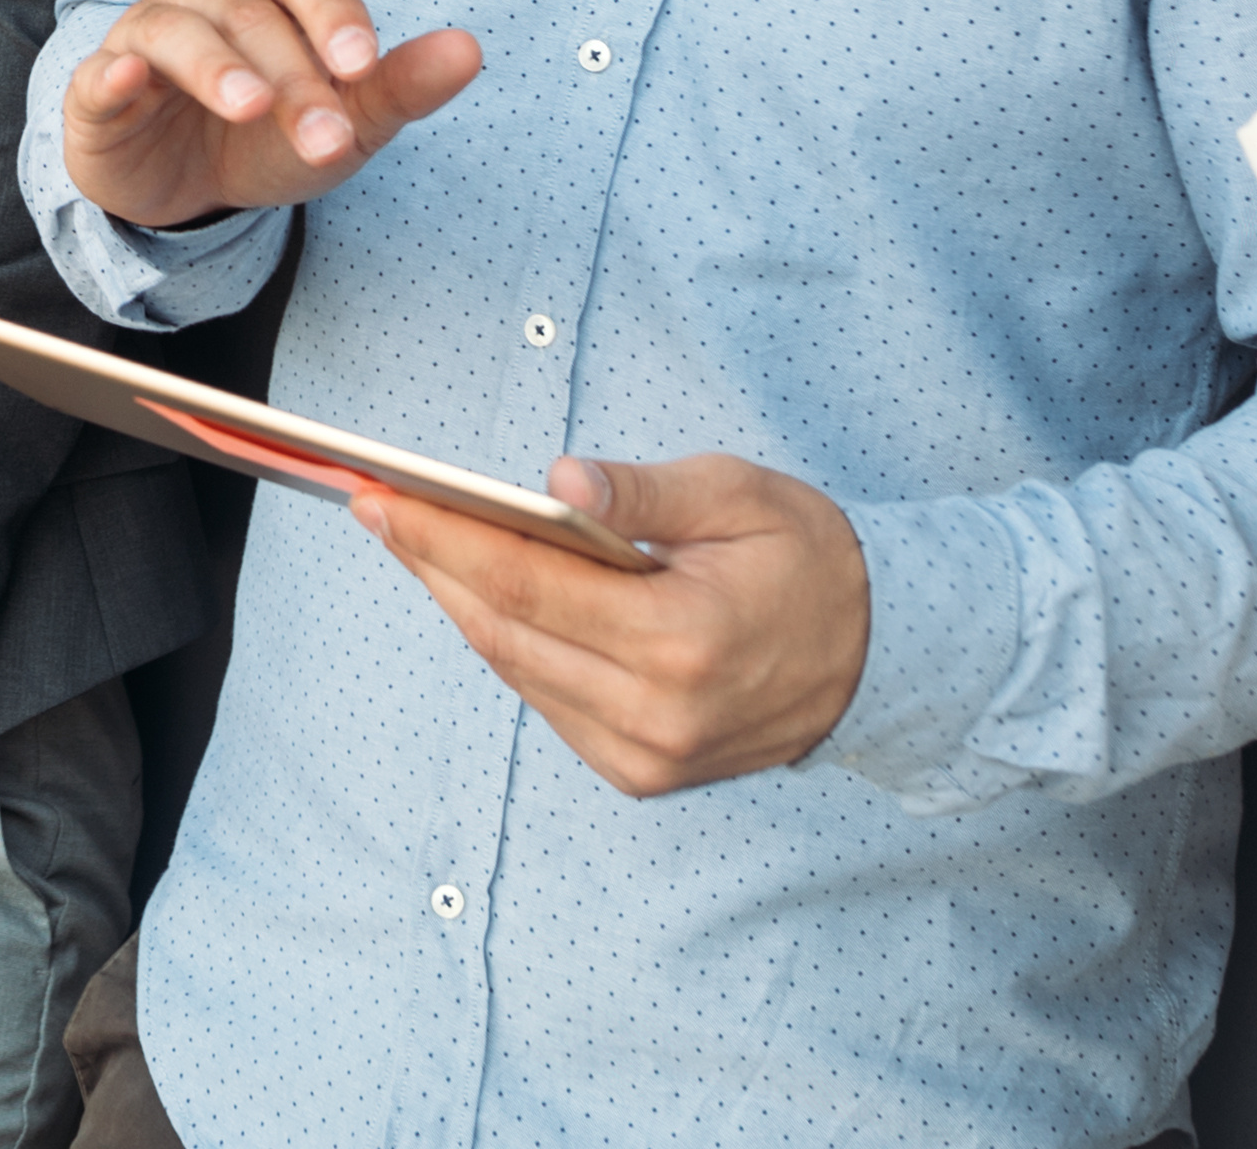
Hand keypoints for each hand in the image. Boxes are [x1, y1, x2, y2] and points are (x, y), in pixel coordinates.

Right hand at [58, 0, 482, 231]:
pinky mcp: (98, 83)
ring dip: (216, 66)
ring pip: (176, 27)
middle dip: (293, 73)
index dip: (335, 11)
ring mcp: (144, 31)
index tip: (364, 65)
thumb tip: (470, 51)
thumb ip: (400, 85)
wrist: (188, 189)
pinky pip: (101, 70)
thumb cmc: (272, 135)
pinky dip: (115, 71)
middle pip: (248, 9)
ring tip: (251, 108)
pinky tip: (130, 78)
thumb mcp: (344, 122)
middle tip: (325, 133)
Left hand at [354, 452, 871, 796]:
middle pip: (504, 632)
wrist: (880, 661)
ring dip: (461, 604)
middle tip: (376, 508)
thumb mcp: (739, 497)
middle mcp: (655, 713)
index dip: (442, 539)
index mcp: (680, 639)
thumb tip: (556, 483)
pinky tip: (483, 593)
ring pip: (517, 671)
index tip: (381, 498)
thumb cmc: (809, 561)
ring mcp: (646, 756)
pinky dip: (510, 644)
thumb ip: (643, 492)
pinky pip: (548, 700)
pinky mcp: (641, 773)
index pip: (526, 584)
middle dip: (432, 564)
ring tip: (416, 539)